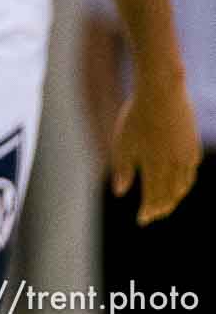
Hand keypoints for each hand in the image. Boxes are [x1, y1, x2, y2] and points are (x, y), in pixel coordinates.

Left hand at [110, 72, 203, 224]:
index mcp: (155, 168)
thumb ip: (122, 169)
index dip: (148, 211)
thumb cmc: (136, 117)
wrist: (162, 93)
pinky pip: (190, 172)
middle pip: (169, 196)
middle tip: (154, 216)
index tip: (142, 220)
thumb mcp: (123, 143)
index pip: (152, 198)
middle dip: (161, 208)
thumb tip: (119, 192)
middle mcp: (174, 166)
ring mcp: (186, 157)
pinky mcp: (193, 146)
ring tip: (166, 203)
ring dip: (174, 198)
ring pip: (183, 186)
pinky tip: (180, 183)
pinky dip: (185, 182)